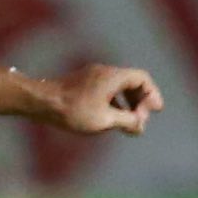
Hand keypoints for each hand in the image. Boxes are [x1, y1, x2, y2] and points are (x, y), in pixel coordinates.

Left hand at [48, 63, 163, 135]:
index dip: (152, 94)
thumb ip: (127, 121)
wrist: (42, 103)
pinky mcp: (84, 84)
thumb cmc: (73, 111)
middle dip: (141, 101)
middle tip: (141, 120)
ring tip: (130, 123)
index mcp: (113, 76)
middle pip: (132, 82)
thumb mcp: (105, 120)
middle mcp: (105, 72)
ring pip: (119, 87)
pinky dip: (116, 102)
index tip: (154, 111)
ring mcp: (93, 76)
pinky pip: (107, 90)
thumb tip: (140, 125)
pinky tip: (113, 118)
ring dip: (129, 103)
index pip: (142, 79)